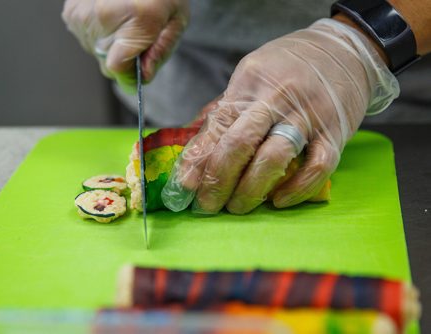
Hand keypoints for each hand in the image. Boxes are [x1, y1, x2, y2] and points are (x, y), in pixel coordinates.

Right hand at [62, 0, 188, 91]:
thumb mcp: (176, 20)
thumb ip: (161, 51)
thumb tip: (143, 76)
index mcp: (136, 19)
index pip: (118, 68)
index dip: (130, 72)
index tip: (140, 66)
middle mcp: (103, 16)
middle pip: (108, 63)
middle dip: (125, 57)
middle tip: (138, 32)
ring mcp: (83, 14)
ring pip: (96, 52)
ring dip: (111, 44)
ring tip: (124, 18)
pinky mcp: (71, 12)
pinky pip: (85, 38)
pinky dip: (99, 32)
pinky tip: (112, 13)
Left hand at [162, 19, 398, 214]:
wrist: (345, 50)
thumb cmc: (290, 67)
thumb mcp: (252, 75)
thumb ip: (225, 110)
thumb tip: (195, 148)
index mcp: (250, 81)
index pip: (218, 126)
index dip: (198, 160)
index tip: (184, 187)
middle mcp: (278, 97)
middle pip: (240, 144)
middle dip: (218, 180)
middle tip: (208, 205)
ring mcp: (308, 115)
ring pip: (274, 159)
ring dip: (251, 190)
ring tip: (237, 207)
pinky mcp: (336, 132)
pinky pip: (317, 167)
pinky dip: (296, 189)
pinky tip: (278, 201)